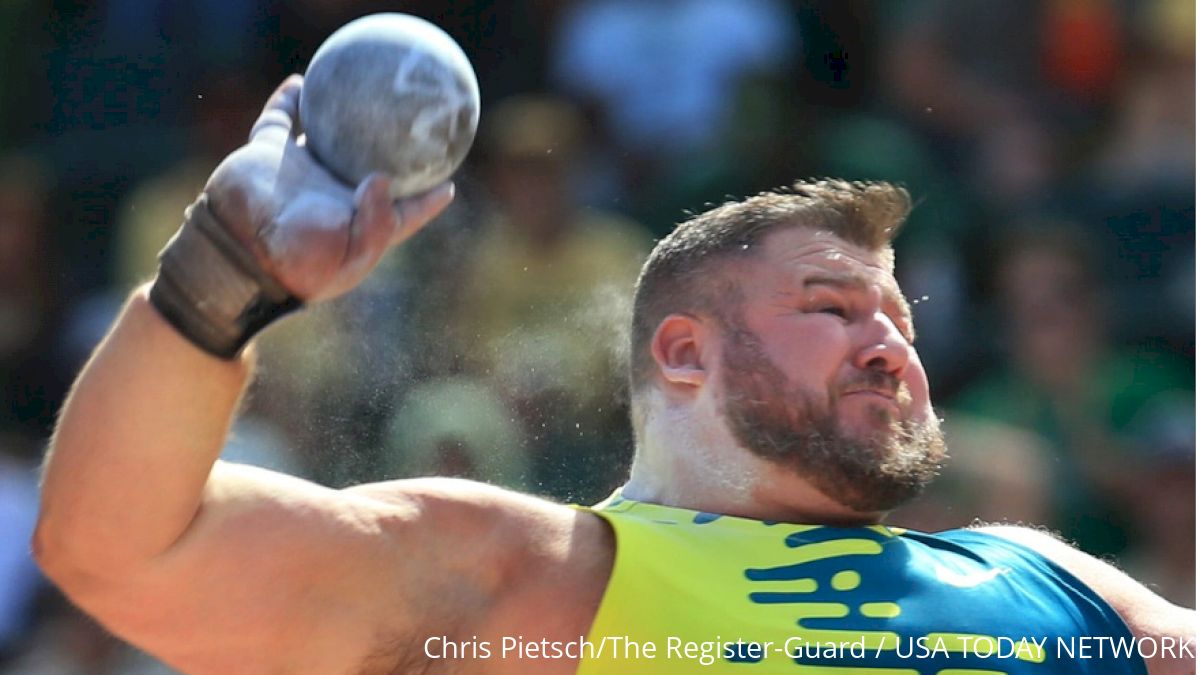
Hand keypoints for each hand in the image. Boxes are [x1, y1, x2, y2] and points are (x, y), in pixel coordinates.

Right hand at [202, 75, 455, 301]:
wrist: (237, 255)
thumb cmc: (297, 265)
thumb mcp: (348, 257)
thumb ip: (376, 224)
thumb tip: (386, 180)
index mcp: (358, 224)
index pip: (402, 213)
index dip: (426, 201)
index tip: (448, 185)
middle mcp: (333, 195)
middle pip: (370, 168)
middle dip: (393, 151)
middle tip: (418, 124)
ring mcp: (300, 172)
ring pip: (328, 137)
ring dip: (344, 118)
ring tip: (364, 91)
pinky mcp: (267, 154)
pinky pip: (280, 119)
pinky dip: (289, 100)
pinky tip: (300, 80)